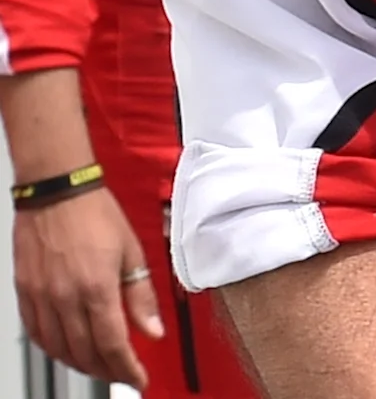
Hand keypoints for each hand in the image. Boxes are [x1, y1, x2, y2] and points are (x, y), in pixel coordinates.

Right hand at [15, 186, 164, 388]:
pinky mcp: (25, 293)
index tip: (138, 379)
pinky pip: (37, 333)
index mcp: (96, 288)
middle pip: (85, 353)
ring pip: (58, 349)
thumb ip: (141, 297)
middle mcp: (65, 298)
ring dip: (80, 364)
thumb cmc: (95, 215)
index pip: (113, 344)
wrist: (57, 192)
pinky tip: (67, 349)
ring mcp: (41, 297)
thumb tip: (152, 330)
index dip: (127, 369)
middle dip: (107, 371)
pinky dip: (54, 349)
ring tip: (99, 366)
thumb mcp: (132, 253)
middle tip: (122, 374)